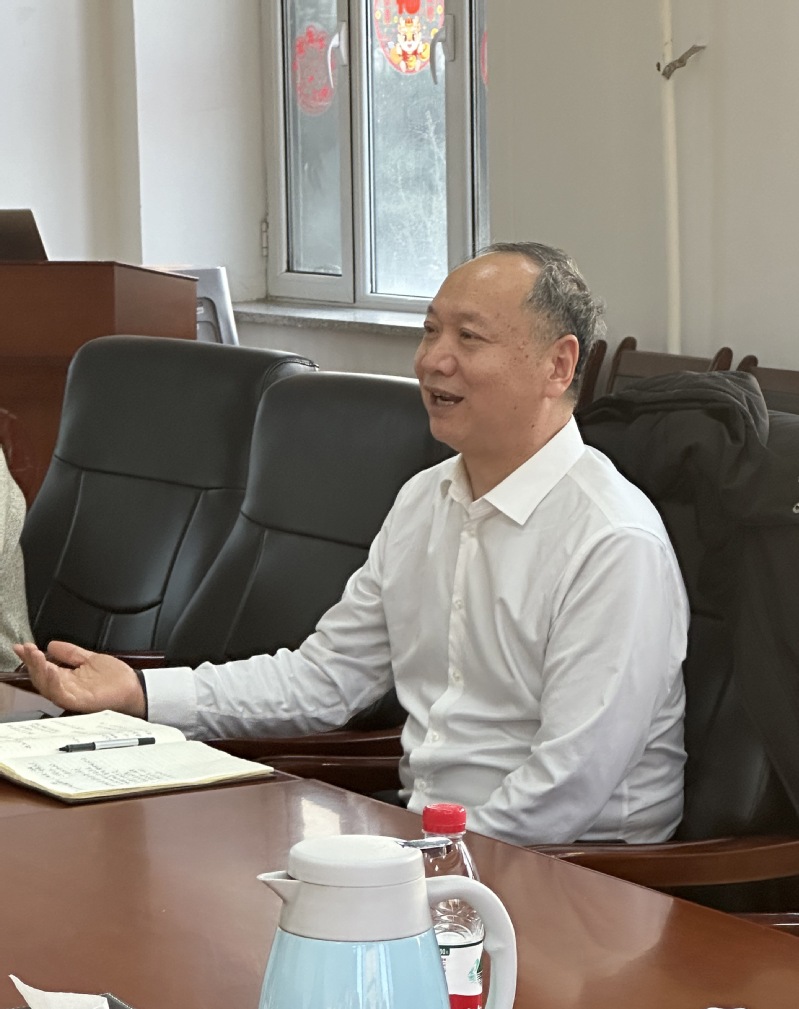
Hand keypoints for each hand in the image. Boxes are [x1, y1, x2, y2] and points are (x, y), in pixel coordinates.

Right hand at [12, 641, 146, 717]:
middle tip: (27, 649)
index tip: (23, 646)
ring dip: (39, 670)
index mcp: (67, 678)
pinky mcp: (80, 702)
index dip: (32, 658)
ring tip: (34, 656)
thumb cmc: (116, 679)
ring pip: (47, 686)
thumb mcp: (90, 659)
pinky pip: (61, 695)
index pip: (44, 668)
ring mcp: (73, 696)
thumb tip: (51, 645)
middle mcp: (67, 688)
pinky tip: (50, 671)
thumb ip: (71, 653)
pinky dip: (53, 683)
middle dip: (31, 663)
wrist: (134, 688)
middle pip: (41, 678)